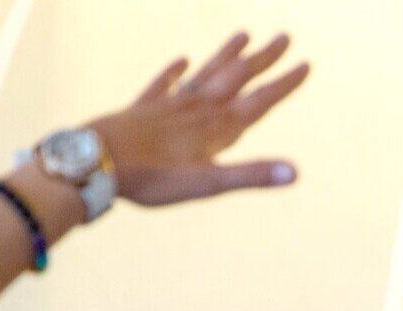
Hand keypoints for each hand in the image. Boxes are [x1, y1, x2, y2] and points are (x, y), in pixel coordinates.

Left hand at [86, 30, 310, 205]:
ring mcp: (170, 105)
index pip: (260, 101)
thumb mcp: (208, 183)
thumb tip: (295, 173)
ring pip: (205, 73)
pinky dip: (174, 71)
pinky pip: (163, 84)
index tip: (306, 64)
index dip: (284, 84)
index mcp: (218, 128)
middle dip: (263, 59)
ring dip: (226, 55)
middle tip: (284, 36)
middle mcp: (199, 109)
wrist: (96, 161)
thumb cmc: (153, 178)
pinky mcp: (144, 108)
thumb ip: (251, 175)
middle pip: (237, 77)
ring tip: (243, 34)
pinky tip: (181, 60)